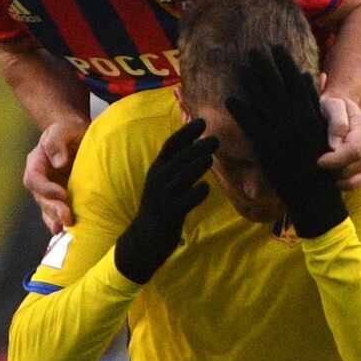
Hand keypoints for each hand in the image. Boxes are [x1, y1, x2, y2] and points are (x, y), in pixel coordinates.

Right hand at [23, 118, 89, 232]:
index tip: (63, 194)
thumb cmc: (70, 130)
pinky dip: (59, 222)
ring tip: (65, 229)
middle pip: (40, 198)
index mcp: (36, 161)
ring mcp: (49, 189)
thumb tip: (58, 163)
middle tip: (68, 217)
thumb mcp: (64, 128)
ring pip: (47, 208)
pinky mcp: (61, 197)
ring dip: (55, 219)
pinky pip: (55, 213)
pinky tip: (66, 233)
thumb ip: (58, 141)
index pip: (34, 178)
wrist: (78, 136)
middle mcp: (40, 178)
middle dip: (52, 209)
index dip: (46, 189)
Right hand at [114, 119, 217, 283]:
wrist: (144, 239)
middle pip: (179, 158)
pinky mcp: (170, 213)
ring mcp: (163, 196)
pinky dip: (196, 193)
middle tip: (215, 139)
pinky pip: (185, 200)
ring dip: (196, 166)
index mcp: (157, 169)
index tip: (202, 121)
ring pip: (181, 177)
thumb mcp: (164, 183)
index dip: (186, 132)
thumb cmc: (160, 207)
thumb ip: (178, 167)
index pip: (171, 145)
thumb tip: (200, 148)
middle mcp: (158, 179)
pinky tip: (205, 188)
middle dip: (197, 147)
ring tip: (210, 158)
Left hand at [225, 46, 346, 237]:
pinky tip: (229, 98)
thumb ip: (312, 101)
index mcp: (307, 112)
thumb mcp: (319, 125)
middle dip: (264, 65)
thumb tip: (307, 75)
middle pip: (275, 85)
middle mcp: (293, 118)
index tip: (276, 47)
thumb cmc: (318, 158)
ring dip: (249, 81)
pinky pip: (249, 123)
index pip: (294, 79)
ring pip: (260, 100)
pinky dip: (239, 109)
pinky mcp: (264, 145)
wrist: (313, 191)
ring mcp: (278, 130)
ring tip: (241, 66)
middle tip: (253, 50)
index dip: (284, 61)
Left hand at [317, 96, 360, 189]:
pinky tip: (332, 174)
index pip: (353, 151)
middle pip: (350, 166)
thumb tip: (336, 146)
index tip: (319, 160)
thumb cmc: (332, 108)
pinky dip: (341, 183)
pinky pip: (355, 184)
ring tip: (325, 162)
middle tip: (318, 159)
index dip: (334, 159)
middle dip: (331, 167)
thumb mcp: (331, 105)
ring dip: (334, 173)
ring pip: (350, 177)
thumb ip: (337, 121)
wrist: (340, 112)